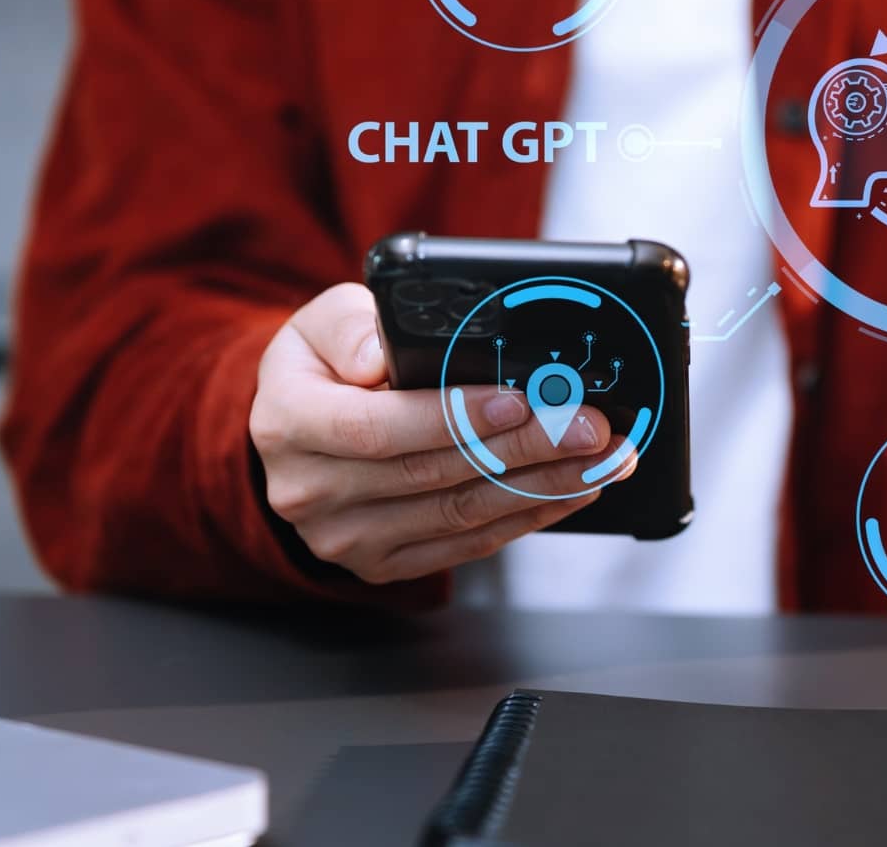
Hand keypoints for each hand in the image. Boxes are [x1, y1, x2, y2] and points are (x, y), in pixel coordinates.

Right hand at [249, 283, 628, 584]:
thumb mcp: (322, 321)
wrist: (301, 430)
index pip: (377, 427)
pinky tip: (569, 490)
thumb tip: (380, 355)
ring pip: (459, 514)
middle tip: (587, 426)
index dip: (453, 416)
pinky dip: (527, 516)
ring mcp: (345, 537)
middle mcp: (309, 490)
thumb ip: (350, 327)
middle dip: (525, 447)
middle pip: (433, 474)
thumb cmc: (324, 367)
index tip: (518, 401)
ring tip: (598, 458)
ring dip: (542, 486)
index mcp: (287, 422)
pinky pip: (466, 544)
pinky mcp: (381, 564)